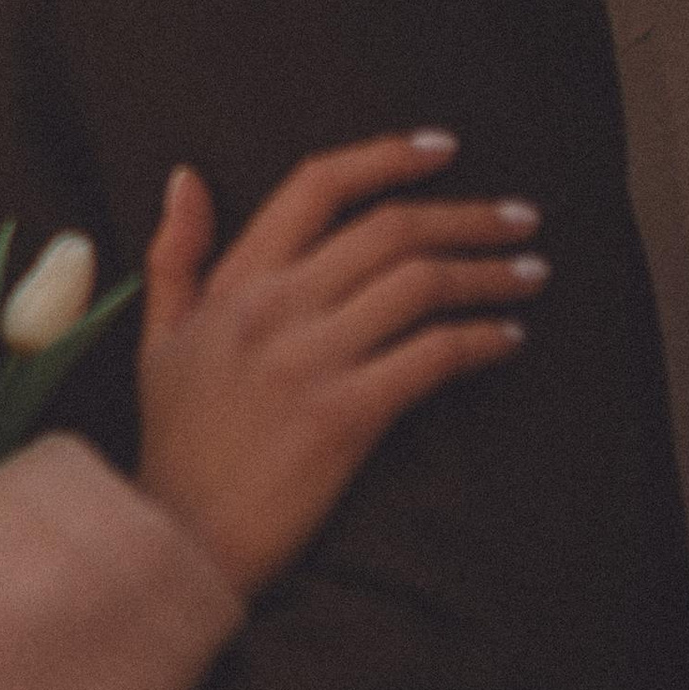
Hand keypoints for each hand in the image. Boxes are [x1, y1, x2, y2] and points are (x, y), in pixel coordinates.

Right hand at [136, 132, 542, 597]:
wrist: (178, 541)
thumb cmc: (175, 444)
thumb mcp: (158, 338)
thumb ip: (176, 254)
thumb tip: (188, 177)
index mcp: (235, 283)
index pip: (317, 186)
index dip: (386, 157)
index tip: (442, 148)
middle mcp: (275, 308)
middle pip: (390, 230)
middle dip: (467, 216)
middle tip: (521, 218)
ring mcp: (311, 360)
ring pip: (420, 285)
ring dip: (489, 274)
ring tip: (530, 274)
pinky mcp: (346, 416)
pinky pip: (433, 356)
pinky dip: (482, 340)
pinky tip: (508, 339)